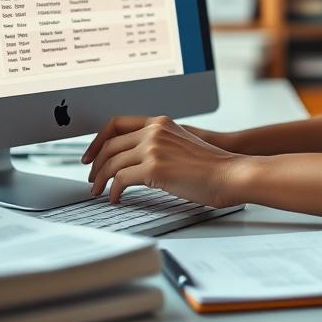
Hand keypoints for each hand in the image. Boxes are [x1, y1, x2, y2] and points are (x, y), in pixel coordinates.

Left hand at [80, 115, 245, 206]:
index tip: (90, 155)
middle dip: (96, 164)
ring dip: (101, 180)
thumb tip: (137, 162)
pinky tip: (116, 199)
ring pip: (111, 162)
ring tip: (99, 193)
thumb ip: (160, 145)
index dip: (98, 140)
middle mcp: (154, 130)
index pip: (116, 123)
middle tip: (92, 179)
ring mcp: (153, 147)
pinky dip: (113, 191)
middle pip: (109, 144)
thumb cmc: (212, 167)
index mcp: (160, 122)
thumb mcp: (182, 144)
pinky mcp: (154, 167)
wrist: (231, 174)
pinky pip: (120, 179)